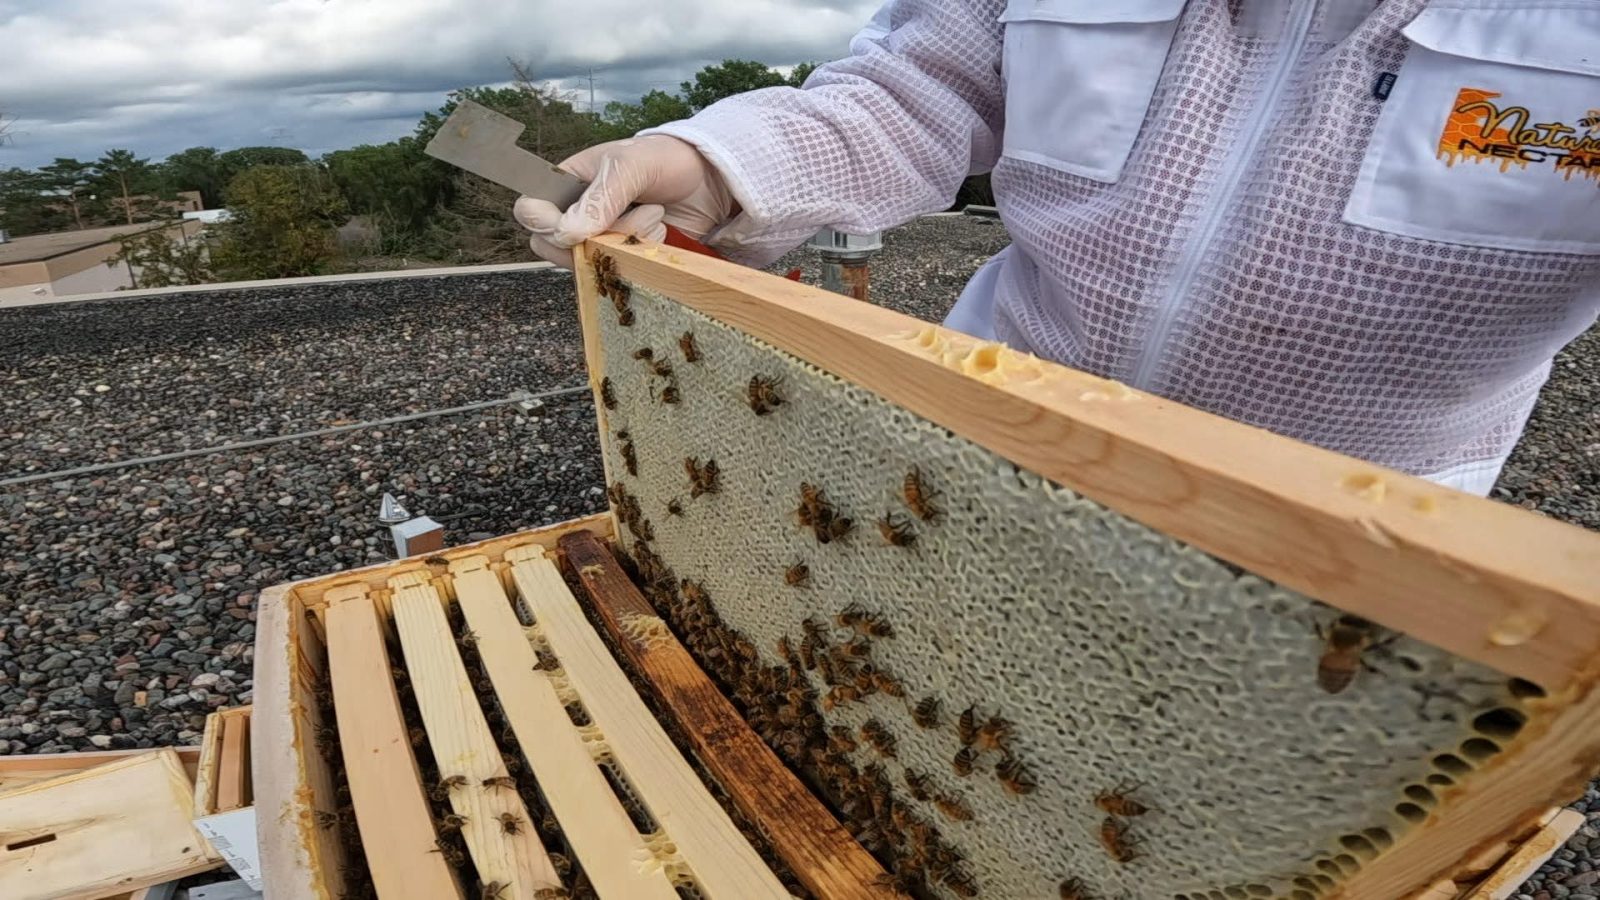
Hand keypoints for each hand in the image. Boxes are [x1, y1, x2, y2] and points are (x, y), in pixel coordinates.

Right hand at [513, 135, 736, 268]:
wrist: (709, 180)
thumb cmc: (666, 159)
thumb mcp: (632, 166)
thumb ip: (601, 197)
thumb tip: (569, 233)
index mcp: (567, 181)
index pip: (530, 210)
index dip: (544, 223)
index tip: (574, 227)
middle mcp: (577, 212)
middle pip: (552, 245)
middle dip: (594, 237)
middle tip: (631, 216)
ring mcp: (599, 238)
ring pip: (586, 262)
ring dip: (622, 244)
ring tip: (654, 217)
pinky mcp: (622, 258)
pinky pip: (614, 272)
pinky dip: (637, 257)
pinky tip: (660, 232)